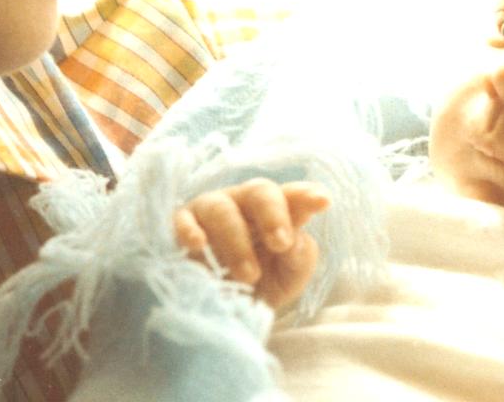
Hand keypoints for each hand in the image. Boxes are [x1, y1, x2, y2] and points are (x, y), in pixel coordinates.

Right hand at [174, 178, 329, 307]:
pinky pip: (182, 220)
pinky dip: (189, 230)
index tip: (323, 202)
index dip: (306, 194)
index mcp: (275, 213)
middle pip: (259, 191)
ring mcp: (210, 211)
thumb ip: (300, 259)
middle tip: (281, 243)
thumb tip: (295, 242)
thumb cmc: (258, 288)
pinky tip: (197, 244)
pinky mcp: (181, 225)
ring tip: (250, 276)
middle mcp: (243, 204)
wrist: (215, 313)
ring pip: (222, 209)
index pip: (293, 195)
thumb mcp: (287, 280)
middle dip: (273, 215)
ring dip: (237, 240)